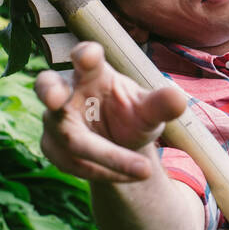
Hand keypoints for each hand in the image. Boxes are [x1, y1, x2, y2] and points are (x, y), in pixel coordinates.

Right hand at [34, 41, 186, 182]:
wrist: (120, 145)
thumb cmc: (131, 116)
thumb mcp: (149, 112)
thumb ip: (160, 105)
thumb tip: (180, 99)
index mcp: (92, 73)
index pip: (85, 58)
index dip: (85, 55)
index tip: (89, 54)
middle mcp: (67, 93)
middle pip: (48, 87)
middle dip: (49, 91)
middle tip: (54, 98)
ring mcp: (54, 120)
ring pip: (70, 139)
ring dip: (106, 156)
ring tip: (143, 170)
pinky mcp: (51, 146)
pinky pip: (73, 163)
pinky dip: (103, 171)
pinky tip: (127, 175)